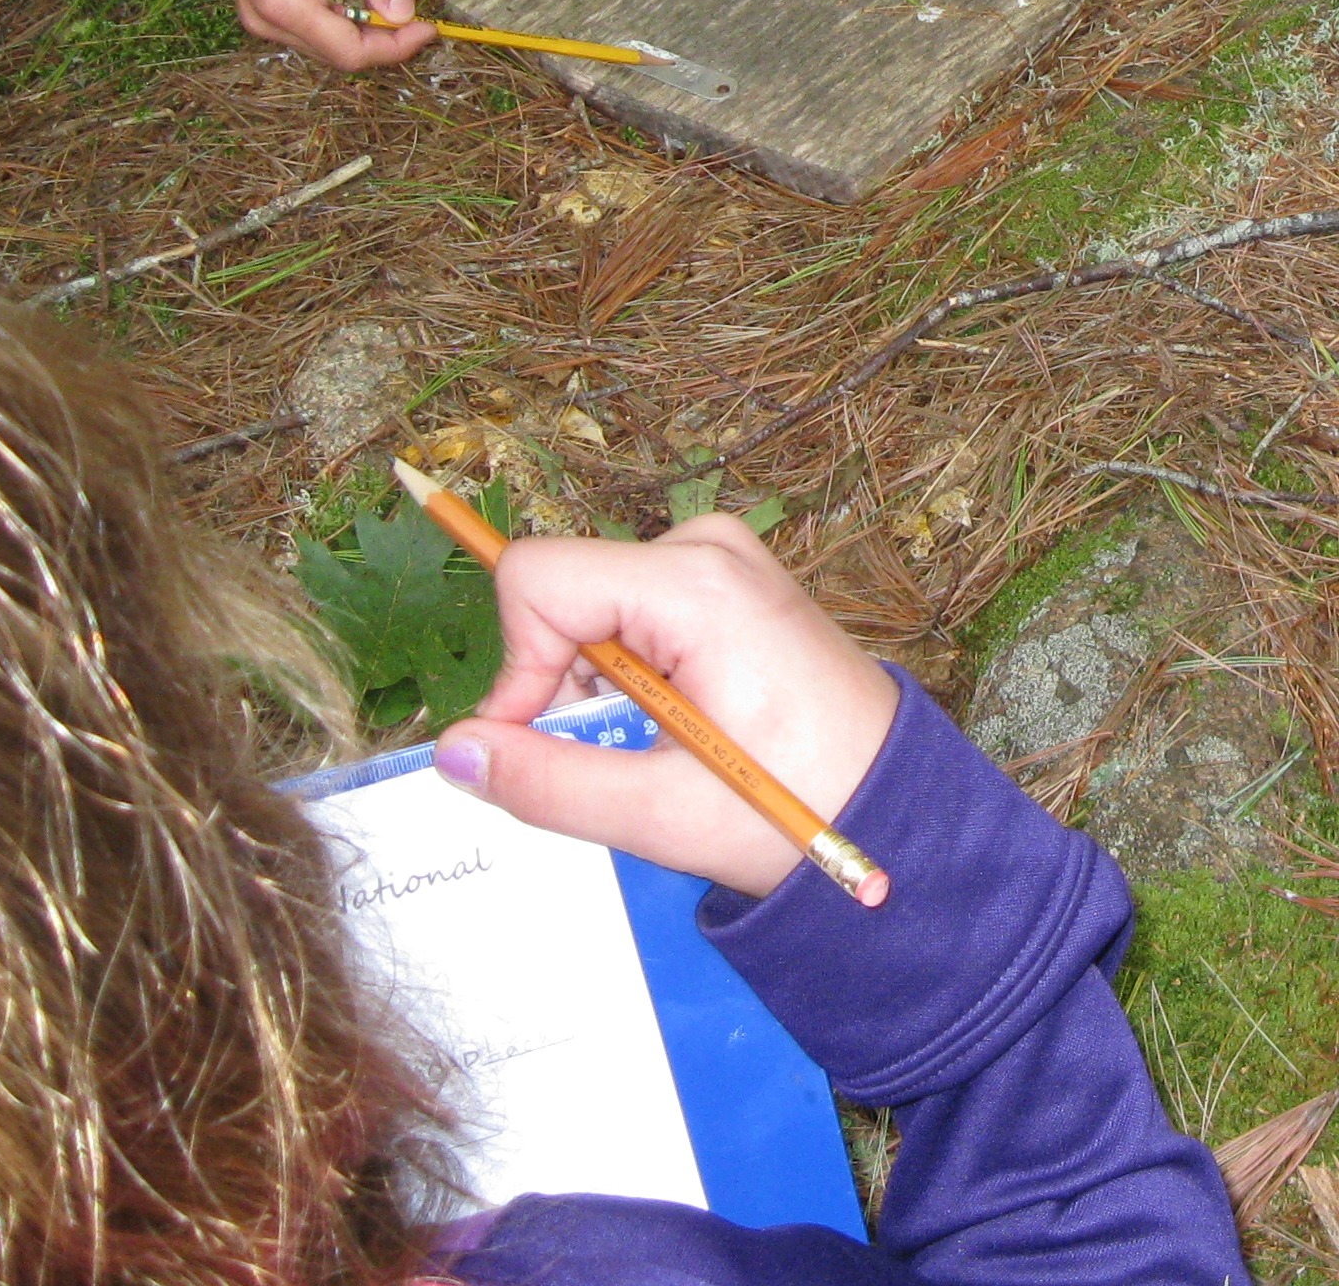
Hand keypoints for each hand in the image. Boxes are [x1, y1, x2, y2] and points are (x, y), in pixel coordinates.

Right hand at [208, 0, 437, 72]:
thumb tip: (404, 12)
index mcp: (286, 2)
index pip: (351, 52)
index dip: (396, 46)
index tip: (428, 25)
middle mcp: (266, 21)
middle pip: (338, 53)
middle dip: (384, 31)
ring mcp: (258, 17)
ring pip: (325, 43)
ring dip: (365, 22)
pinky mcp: (258, 7)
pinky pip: (308, 27)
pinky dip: (341, 15)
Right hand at [433, 517, 898, 897]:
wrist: (909, 816)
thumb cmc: (808, 815)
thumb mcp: (665, 817)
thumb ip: (549, 784)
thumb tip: (454, 755)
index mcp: (694, 585)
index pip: (539, 579)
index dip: (516, 667)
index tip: (531, 743)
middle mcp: (705, 548)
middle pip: (564, 591)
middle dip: (564, 683)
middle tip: (624, 758)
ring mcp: (721, 557)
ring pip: (592, 604)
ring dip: (601, 684)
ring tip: (669, 747)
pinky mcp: (727, 579)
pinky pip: (631, 608)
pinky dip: (632, 671)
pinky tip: (683, 722)